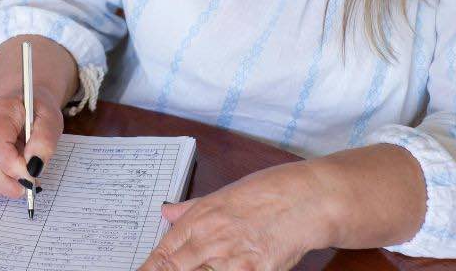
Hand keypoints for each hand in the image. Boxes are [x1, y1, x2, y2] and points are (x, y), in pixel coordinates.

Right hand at [0, 90, 63, 197]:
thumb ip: (45, 141)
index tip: (32, 173)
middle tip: (30, 179)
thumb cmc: (35, 111)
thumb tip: (33, 167)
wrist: (21, 104)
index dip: (13, 167)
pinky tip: (8, 174)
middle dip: (12, 182)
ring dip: (4, 186)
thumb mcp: (50, 119)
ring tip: (20, 174)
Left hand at [139, 162, 331, 270]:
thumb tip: (167, 212)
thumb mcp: (222, 194)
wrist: (304, 201)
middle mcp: (211, 240)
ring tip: (198, 270)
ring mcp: (232, 260)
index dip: (150, 268)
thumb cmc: (266, 193)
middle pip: (177, 270)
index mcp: (200, 218)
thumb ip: (191, 208)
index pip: (164, 252)